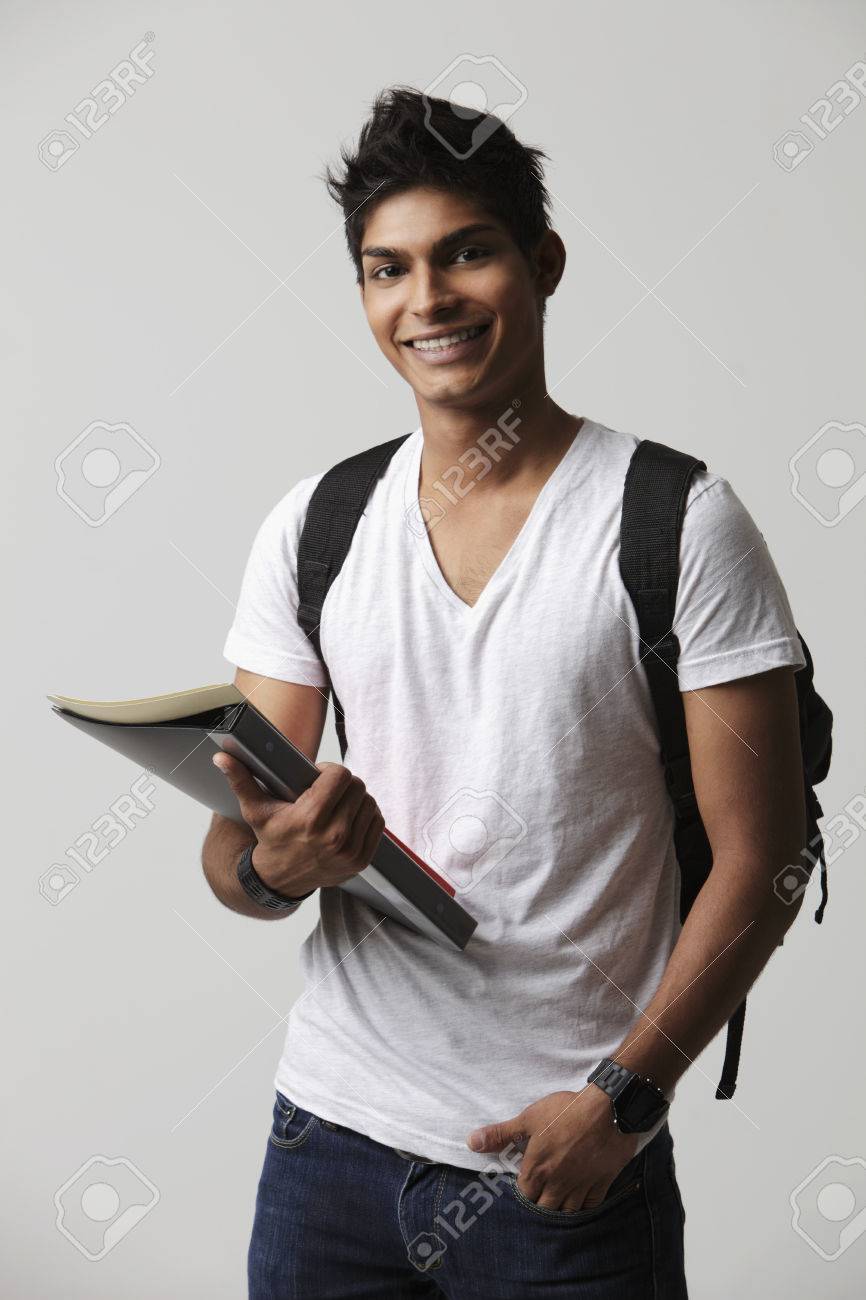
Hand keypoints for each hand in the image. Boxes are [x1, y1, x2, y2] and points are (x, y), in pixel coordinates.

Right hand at [213, 753, 385, 897]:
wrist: (280, 880)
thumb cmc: (270, 839)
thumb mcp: (255, 810)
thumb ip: (240, 780)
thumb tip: (221, 757)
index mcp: (310, 819)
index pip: (340, 776)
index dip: (330, 771)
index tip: (319, 776)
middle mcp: (333, 836)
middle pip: (357, 787)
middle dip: (344, 784)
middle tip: (329, 790)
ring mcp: (349, 850)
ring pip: (369, 803)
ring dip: (356, 799)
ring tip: (338, 803)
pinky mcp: (361, 860)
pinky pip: (376, 822)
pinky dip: (366, 815)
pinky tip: (349, 816)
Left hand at [466, 1084, 638, 1211]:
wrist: (607, 1109)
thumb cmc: (565, 1111)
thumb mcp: (528, 1118)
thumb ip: (500, 1134)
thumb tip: (471, 1142)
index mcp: (538, 1170)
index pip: (525, 1195)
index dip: (523, 1192)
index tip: (526, 1186)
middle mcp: (558, 1184)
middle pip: (545, 1208)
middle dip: (540, 1205)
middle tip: (540, 1195)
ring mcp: (581, 1186)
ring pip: (567, 1211)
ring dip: (561, 1209)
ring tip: (557, 1201)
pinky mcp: (601, 1183)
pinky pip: (591, 1205)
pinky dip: (584, 1207)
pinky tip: (581, 1202)